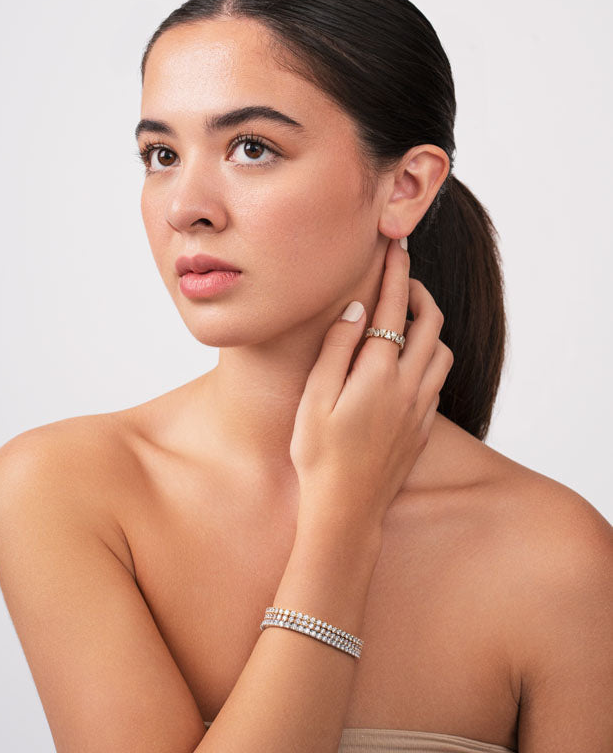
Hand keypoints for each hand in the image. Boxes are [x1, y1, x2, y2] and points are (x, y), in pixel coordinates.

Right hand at [289, 237, 453, 532]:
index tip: (396, 245)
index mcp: (379, 373)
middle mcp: (408, 386)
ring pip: (441, 351)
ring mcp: (420, 409)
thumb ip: (338, 349)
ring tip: (406, 319)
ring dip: (429, 327)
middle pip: (430, 322)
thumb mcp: (315, 398)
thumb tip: (357, 309)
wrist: (346, 512)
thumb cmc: (319, 456)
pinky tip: (407, 364)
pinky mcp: (422, 428)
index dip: (396, 272)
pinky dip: (428, 357)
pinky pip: (437, 380)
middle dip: (419, 292)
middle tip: (402, 278)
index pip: (395, 307)